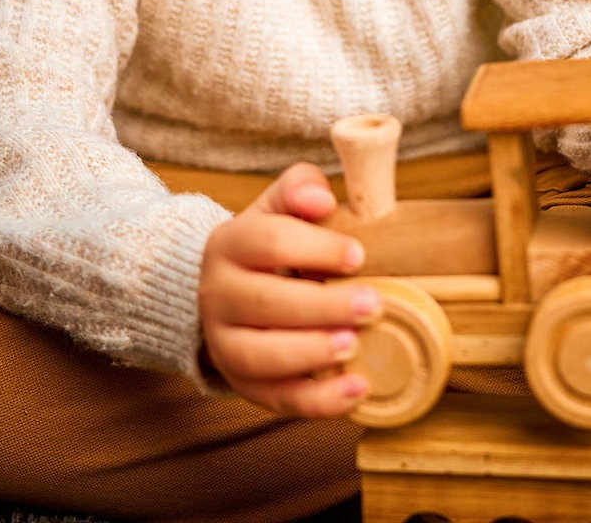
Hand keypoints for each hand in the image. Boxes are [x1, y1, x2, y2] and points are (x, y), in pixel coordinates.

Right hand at [198, 161, 381, 416]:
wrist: (228, 291)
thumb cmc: (269, 247)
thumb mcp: (278, 209)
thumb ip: (299, 189)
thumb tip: (321, 199)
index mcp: (228, 244)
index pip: (266, 242)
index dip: (315, 248)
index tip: (358, 255)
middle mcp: (218, 295)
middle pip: (265, 302)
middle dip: (322, 306)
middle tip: (373, 305)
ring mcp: (225, 344)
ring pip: (260, 355)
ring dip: (310, 353)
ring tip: (354, 346)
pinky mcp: (244, 383)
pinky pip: (277, 398)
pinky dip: (318, 401)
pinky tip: (357, 389)